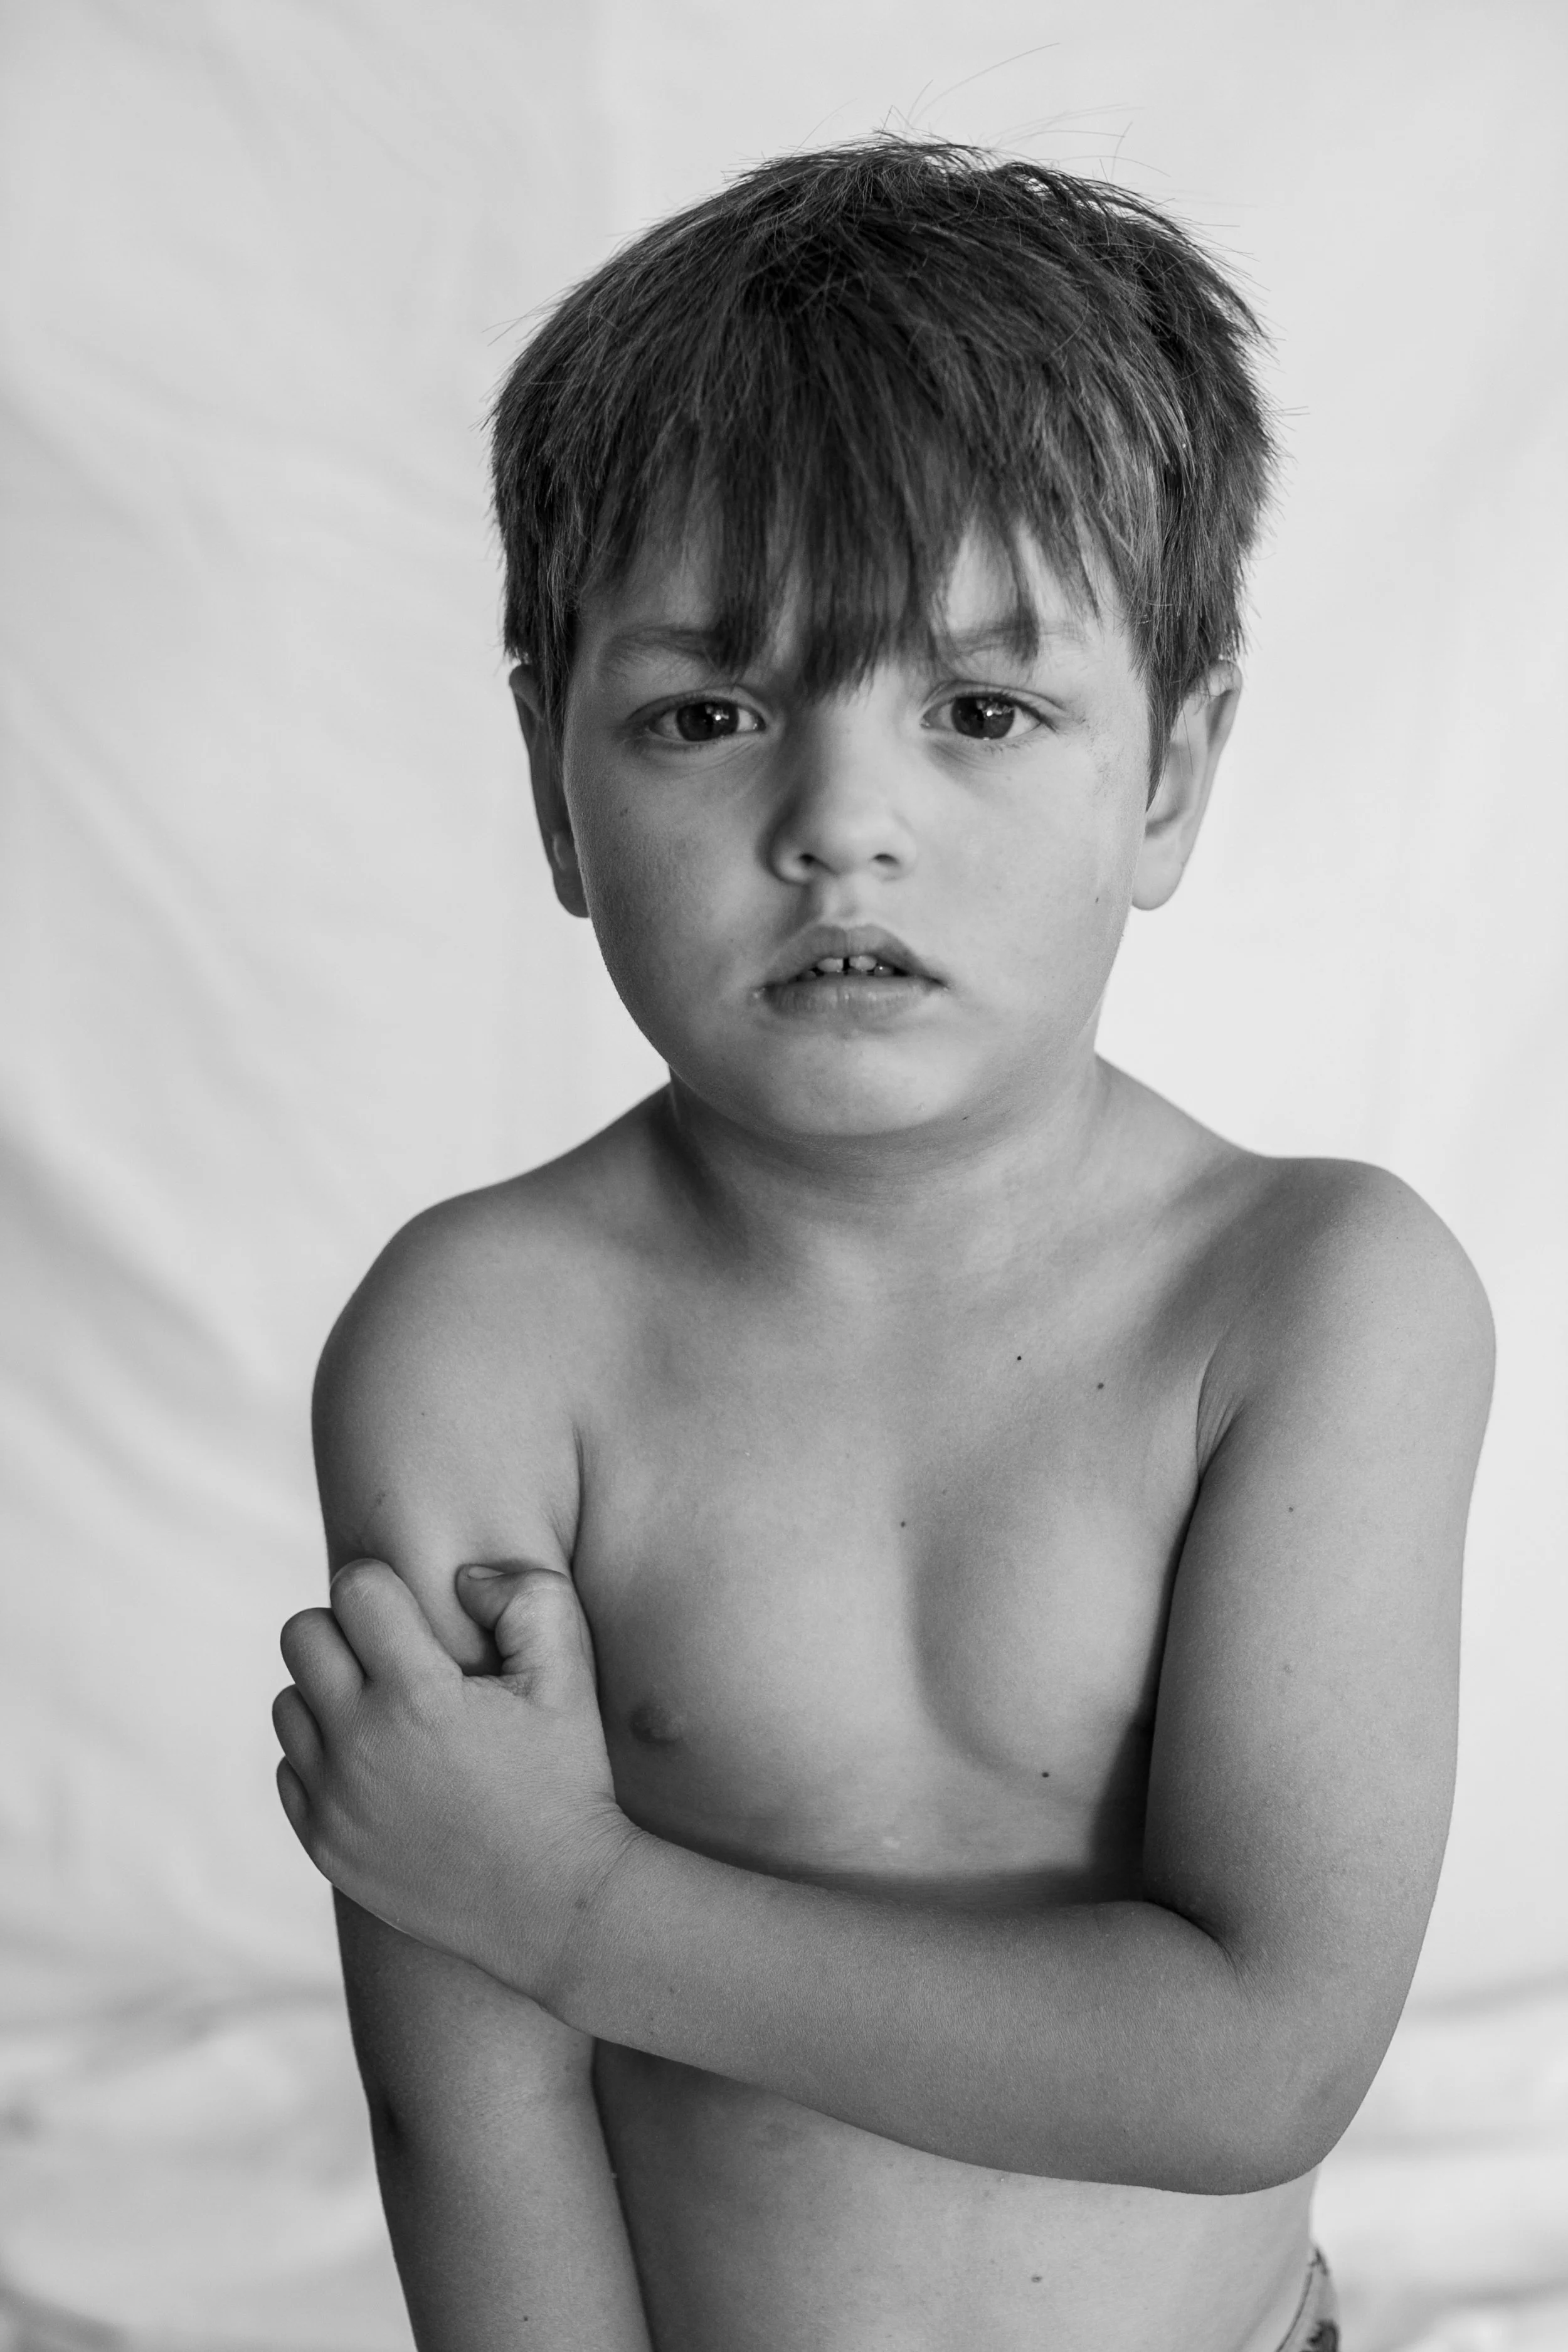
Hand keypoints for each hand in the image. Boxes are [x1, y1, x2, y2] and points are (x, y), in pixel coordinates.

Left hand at [273, 1560, 635, 2008]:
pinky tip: (383, 1765)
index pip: (354, 1589)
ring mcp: (333, 1801)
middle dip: (349, 1631)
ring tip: (393, 1713)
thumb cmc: (567, 1778)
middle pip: (302, 1635)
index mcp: (417, 1695)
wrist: (555, 1902)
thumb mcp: (570, 1674)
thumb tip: (460, 1577)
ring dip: (331, 1694)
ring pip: (288, 1702)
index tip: (418, 1614)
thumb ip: (525, 1596)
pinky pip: (291, 1768)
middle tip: (400, 1657)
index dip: (389, 1587)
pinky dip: (325, 1757)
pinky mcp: (323, 1844)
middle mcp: (360, 1746)